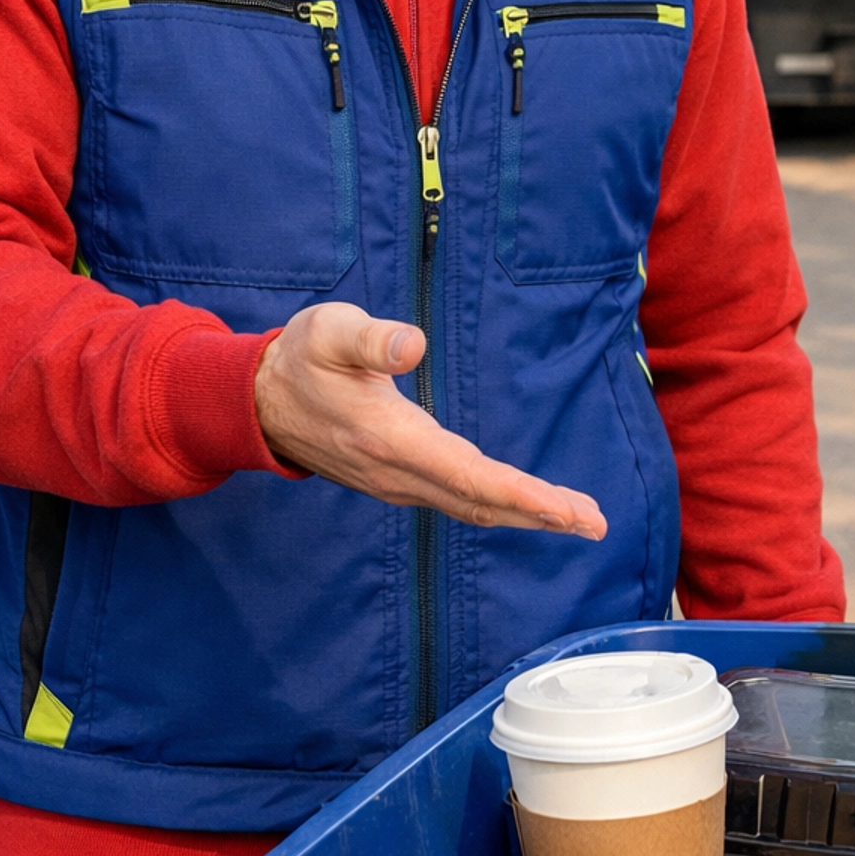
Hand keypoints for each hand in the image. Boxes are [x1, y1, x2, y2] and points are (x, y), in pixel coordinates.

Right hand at [254, 303, 606, 536]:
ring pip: (472, 506)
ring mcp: (399, 483)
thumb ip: (370, 339)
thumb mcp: (329, 332)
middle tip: (594, 523)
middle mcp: (399, 473)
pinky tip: (527, 505)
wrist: (260, 403)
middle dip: (541, 514)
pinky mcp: (400, 480)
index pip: (471, 477)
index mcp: (391, 439)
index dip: (525, 496)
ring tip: (578, 518)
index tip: (570, 510)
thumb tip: (410, 346)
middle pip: (481, 502)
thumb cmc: (302, 358)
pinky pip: (459, 500)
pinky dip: (500, 505)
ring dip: (526, 514)